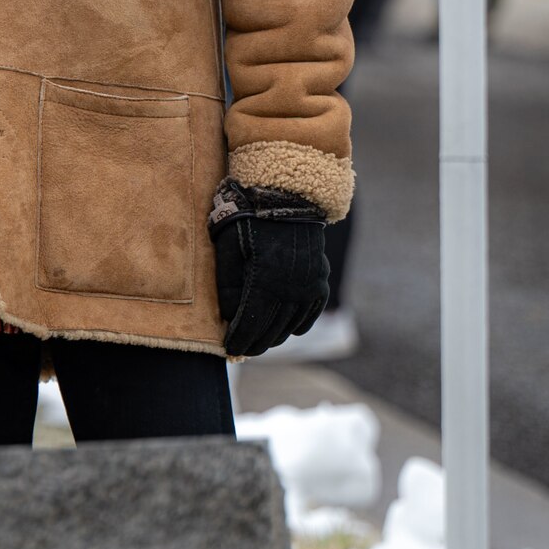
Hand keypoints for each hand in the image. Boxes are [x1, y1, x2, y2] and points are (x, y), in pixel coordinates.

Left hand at [209, 180, 330, 357]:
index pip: (250, 326)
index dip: (238, 341)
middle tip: (243, 349)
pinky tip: (287, 329)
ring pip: (291, 326)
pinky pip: (310, 313)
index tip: (230, 350)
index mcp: (264, 282)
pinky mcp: (320, 280)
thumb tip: (229, 319)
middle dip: (254, 343)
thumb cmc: (246, 221)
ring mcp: (309, 286)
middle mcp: (290, 289)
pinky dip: (297, 324)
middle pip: (271, 331)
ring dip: (274, 336)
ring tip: (260, 340)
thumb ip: (228, 289)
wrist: (283, 197)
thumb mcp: (228, 252)